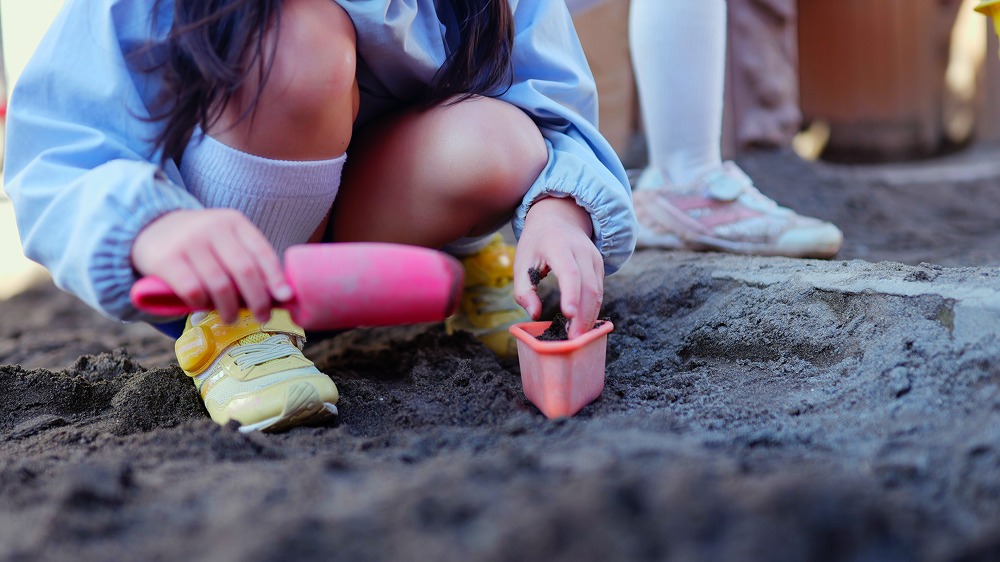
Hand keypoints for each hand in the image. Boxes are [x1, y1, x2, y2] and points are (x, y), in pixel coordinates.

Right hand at [131, 209, 291, 323]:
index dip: (276, 278)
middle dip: (258, 299)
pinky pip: (192, 290)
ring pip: (220, 285)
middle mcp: (213, 228)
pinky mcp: (166, 259)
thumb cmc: (200, 242)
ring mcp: (188, 242)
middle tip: (263, 317)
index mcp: (234, 222)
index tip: (285, 298)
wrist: (149, 225)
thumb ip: (249, 259)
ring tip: (232, 318)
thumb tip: (282, 295)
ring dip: (230, 308)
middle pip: (244, 271)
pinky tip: (203, 307)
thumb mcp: (226, 239)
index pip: (262, 252)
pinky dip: (202, 304)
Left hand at [513, 197, 602, 338]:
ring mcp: (594, 258)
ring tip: (578, 337)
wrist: (558, 218)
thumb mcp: (521, 262)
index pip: (569, 272)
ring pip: (598, 291)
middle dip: (583, 315)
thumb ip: (524, 290)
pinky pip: (599, 290)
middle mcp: (581, 251)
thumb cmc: (536, 243)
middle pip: (589, 286)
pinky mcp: (600, 266)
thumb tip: (535, 315)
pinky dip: (593, 309)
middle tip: (574, 339)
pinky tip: (584, 324)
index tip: (568, 315)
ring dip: (590, 316)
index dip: (571, 294)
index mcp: (558, 246)